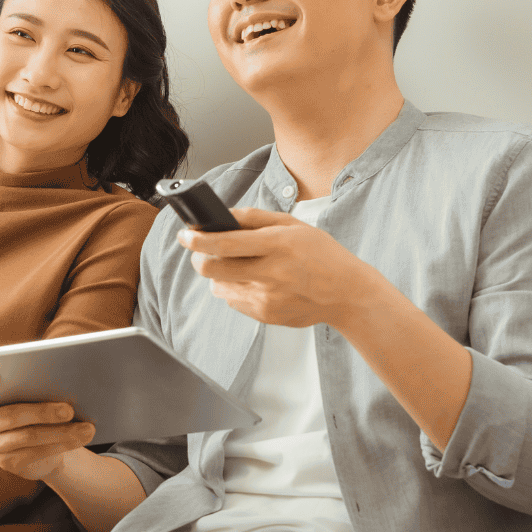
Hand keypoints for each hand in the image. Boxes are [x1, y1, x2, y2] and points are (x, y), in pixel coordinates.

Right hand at [0, 381, 94, 480]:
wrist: (41, 436)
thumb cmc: (32, 399)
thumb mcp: (28, 387)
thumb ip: (31, 379)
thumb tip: (59, 373)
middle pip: (8, 417)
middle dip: (42, 412)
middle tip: (69, 409)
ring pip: (28, 437)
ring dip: (62, 432)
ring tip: (86, 428)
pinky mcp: (8, 463)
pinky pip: (37, 453)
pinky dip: (63, 443)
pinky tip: (81, 437)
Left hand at [177, 207, 379, 328]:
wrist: (346, 293)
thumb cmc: (320, 254)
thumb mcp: (292, 225)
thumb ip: (254, 218)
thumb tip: (221, 216)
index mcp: (277, 245)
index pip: (225, 243)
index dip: (198, 239)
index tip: (185, 235)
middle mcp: (270, 273)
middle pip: (211, 269)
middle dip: (199, 259)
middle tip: (201, 252)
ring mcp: (266, 298)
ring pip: (219, 286)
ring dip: (219, 275)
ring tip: (239, 266)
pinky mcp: (265, 316)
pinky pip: (233, 300)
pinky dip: (236, 289)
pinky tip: (257, 282)